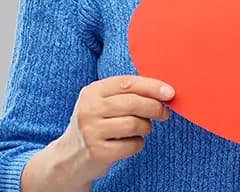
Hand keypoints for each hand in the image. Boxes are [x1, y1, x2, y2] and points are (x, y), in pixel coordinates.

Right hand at [59, 75, 174, 182]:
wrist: (70, 156)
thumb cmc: (96, 124)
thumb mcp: (103, 103)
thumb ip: (127, 94)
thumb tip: (163, 92)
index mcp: (92, 91)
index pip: (127, 83)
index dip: (151, 86)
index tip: (169, 92)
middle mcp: (89, 109)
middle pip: (133, 103)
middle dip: (154, 108)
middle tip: (164, 113)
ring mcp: (91, 131)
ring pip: (134, 124)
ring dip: (146, 127)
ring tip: (142, 128)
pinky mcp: (97, 152)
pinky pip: (131, 145)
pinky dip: (138, 144)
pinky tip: (131, 143)